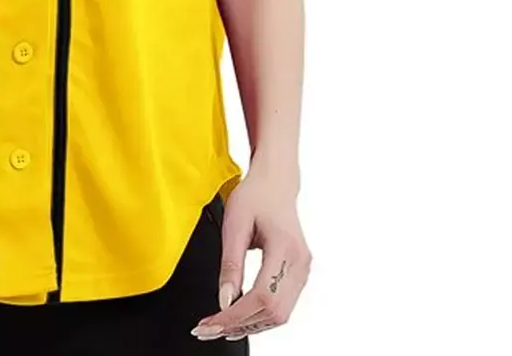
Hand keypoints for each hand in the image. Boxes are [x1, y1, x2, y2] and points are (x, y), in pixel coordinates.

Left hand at [191, 166, 311, 341]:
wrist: (275, 182)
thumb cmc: (255, 196)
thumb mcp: (234, 224)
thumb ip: (230, 264)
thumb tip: (224, 301)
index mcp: (285, 248)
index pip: (262, 295)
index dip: (235, 315)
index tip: (211, 322)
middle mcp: (300, 263)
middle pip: (274, 312)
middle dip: (240, 325)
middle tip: (208, 328)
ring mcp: (303, 270)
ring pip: (280, 314)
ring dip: (250, 324)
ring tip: (219, 326)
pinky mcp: (299, 273)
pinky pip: (282, 305)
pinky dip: (260, 315)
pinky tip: (238, 315)